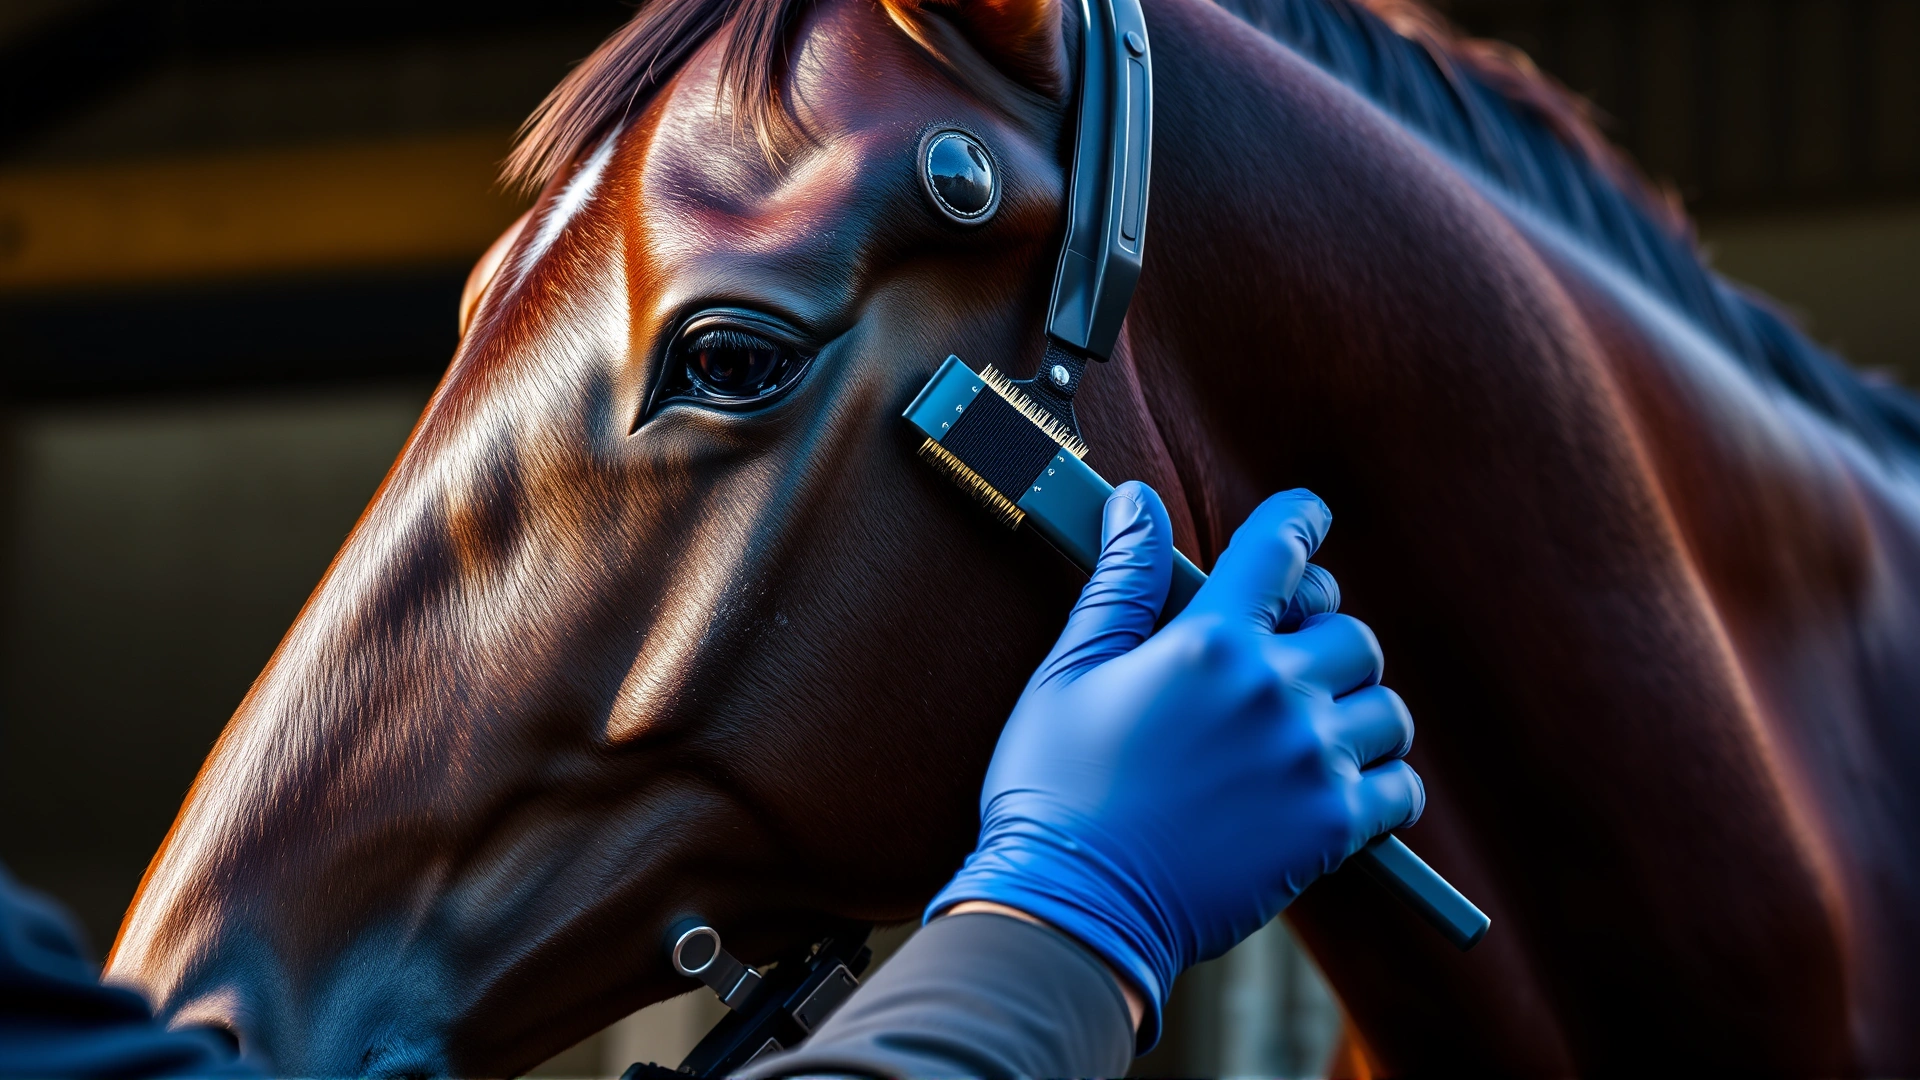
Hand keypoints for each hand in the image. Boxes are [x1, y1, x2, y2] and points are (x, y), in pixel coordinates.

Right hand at [927, 482, 1424, 1046]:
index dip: (1300, 521)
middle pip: (1351, 633)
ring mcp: (1310, 761)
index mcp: (1207, 642)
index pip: (1280, 549)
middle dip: (1322, 637)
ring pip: (1385, 710)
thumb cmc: (1054, 789)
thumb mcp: (1069, 671)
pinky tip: (1338, 790)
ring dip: (1355, 713)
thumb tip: (1136, 501)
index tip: (1308, 517)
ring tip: (1311, 733)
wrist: (1075, 908)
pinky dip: (1382, 787)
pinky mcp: (1330, 829)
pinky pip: (1401, 789)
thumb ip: (1119, 582)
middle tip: (1287, 660)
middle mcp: (1272, 691)